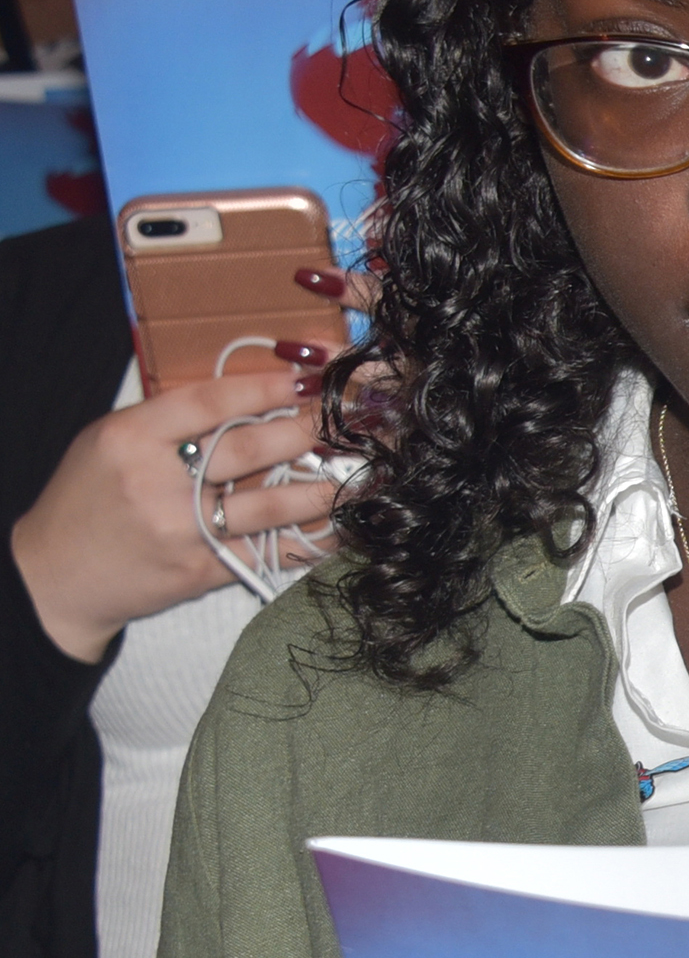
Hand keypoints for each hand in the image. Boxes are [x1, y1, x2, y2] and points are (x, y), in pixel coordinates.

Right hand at [11, 361, 337, 662]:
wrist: (53, 578)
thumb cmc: (85, 500)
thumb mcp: (109, 441)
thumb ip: (170, 418)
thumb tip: (250, 393)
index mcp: (130, 439)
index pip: (211, 402)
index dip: (266, 387)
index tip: (309, 379)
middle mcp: (157, 483)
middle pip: (250, 449)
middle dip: (309, 430)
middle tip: (351, 418)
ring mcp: (182, 532)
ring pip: (271, 504)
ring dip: (325, 487)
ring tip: (365, 471)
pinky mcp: (201, 572)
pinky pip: (270, 551)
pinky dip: (312, 539)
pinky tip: (344, 525)